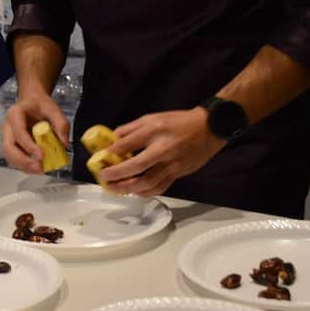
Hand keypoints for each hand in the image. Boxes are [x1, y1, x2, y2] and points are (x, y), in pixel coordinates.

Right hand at [2, 89, 69, 173]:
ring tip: (40, 169)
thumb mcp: (54, 109)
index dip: (29, 145)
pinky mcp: (12, 146)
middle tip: (39, 167)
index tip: (42, 155)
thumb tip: (63, 144)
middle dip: (23, 161)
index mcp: (16, 114)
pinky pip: (15, 159)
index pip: (19, 131)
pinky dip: (26, 166)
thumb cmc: (40, 105)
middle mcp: (8, 126)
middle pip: (8, 147)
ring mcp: (8, 137)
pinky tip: (38, 167)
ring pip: (10, 156)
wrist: (33, 102)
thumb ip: (61, 124)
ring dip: (24, 166)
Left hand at [97, 108, 224, 196]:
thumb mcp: (152, 117)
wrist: (209, 129)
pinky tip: (135, 191)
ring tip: (115, 188)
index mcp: (154, 130)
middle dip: (117, 174)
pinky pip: (160, 188)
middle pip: (136, 166)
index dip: (112, 152)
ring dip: (128, 188)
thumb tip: (113, 139)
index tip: (100, 158)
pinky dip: (145, 193)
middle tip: (104, 177)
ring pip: (148, 182)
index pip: (128, 143)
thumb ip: (132, 129)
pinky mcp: (179, 174)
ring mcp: (172, 163)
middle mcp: (163, 148)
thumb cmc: (178, 122)